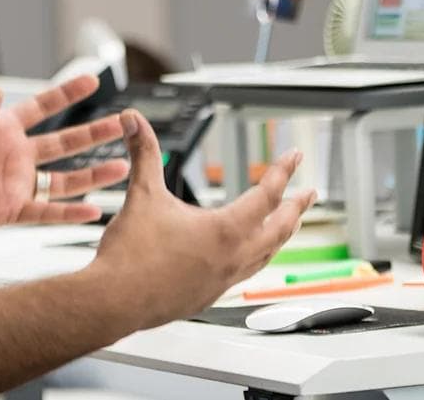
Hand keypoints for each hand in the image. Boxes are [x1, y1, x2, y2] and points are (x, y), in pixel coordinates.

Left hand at [0, 75, 130, 240]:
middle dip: (94, 133)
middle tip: (122, 125)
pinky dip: (69, 213)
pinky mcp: (9, 210)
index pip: (43, 106)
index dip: (67, 94)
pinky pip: (46, 211)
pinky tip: (92, 211)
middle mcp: (14, 154)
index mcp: (2, 128)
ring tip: (121, 168)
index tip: (93, 80)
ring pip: (64, 177)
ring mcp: (15, 182)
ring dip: (92, 173)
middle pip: (64, 141)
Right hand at [89, 110, 313, 329]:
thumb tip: (134, 121)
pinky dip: (255, 260)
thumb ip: (143, 153)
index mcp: (224, 230)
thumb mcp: (142, 194)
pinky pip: (244, 275)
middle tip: (310, 194)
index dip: (282, 172)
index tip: (294, 157)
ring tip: (287, 226)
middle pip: (279, 229)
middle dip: (297, 208)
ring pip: (266, 256)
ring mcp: (223, 281)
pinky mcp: (209, 297)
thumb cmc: (130, 256)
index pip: (267, 195)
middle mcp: (232, 258)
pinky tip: (244, 259)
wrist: (114, 302)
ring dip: (280, 236)